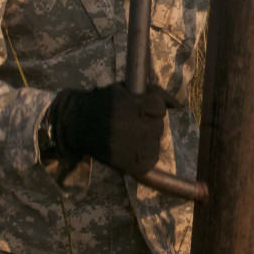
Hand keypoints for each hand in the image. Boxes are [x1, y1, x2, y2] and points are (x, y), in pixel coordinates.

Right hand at [48, 83, 166, 175]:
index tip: (143, 108)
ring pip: (156, 143)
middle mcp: (127, 126)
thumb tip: (177, 105)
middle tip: (136, 122)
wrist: (75, 124)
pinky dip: (147, 155)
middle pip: (158, 126)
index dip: (153, 107)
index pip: (159, 107)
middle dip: (150, 122)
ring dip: (149, 139)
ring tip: (133, 135)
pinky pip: (150, 159)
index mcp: (126, 106)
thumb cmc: (102, 103)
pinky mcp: (124, 163)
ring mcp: (126, 146)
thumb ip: (152, 93)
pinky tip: (135, 148)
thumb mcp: (123, 90)